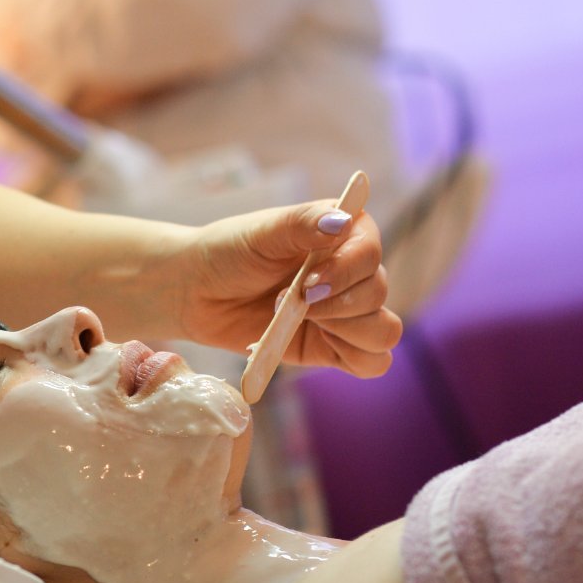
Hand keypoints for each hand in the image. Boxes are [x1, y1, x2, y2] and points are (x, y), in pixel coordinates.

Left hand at [170, 199, 401, 377]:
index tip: (307, 283)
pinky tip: (321, 344)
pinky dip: (358, 360)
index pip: (370, 253)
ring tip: (299, 321)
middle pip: (377, 293)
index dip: (345, 271)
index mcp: (345, 234)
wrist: (198, 293)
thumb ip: (302, 224)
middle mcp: (353, 272)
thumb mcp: (262, 232)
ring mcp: (347, 312)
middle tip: (283, 301)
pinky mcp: (334, 346)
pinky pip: (372, 362)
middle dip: (333, 304)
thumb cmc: (230, 253)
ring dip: (346, 331)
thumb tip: (341, 220)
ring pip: (384, 330)